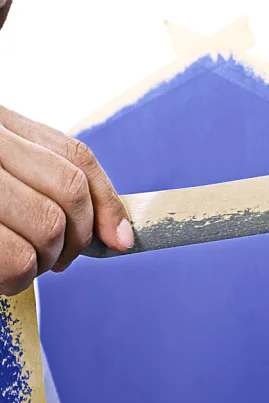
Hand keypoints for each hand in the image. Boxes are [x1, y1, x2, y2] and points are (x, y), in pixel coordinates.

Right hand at [0, 106, 133, 294]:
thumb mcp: (6, 173)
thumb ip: (49, 184)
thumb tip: (120, 237)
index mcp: (3, 125)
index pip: (76, 157)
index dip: (107, 203)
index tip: (122, 241)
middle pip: (70, 190)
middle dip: (78, 237)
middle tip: (58, 258)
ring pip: (49, 226)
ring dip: (45, 259)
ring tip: (22, 261)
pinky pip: (17, 260)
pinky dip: (19, 278)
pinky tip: (2, 273)